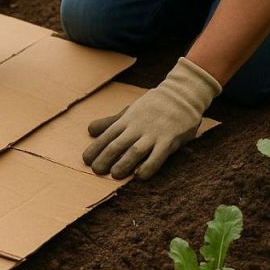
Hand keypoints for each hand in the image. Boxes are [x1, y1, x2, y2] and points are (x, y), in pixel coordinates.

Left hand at [82, 57, 220, 179]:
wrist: (183, 93)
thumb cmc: (153, 106)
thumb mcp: (130, 111)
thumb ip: (111, 122)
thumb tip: (90, 130)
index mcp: (127, 120)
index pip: (107, 135)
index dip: (96, 148)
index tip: (86, 160)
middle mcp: (137, 127)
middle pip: (118, 144)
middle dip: (105, 157)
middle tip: (96, 171)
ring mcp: (154, 133)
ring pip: (136, 150)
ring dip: (124, 163)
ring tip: (115, 175)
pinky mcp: (170, 139)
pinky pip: (158, 156)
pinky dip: (148, 166)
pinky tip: (140, 175)